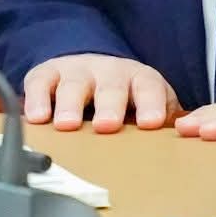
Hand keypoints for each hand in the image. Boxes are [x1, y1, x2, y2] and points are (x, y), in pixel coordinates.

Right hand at [21, 54, 181, 132]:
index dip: (151, 103)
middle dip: (110, 104)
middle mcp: (108, 72)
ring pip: (74, 84)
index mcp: (138, 80)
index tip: (151, 123)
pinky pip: (40, 82)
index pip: (149, 87)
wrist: (86, 69)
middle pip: (112, 85)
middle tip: (107, 125)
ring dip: (70, 104)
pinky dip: (37, 99)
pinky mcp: (47, 74)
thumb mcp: (144, 106)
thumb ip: (160, 122)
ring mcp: (76, 71)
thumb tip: (178, 147)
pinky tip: (37, 118)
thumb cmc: (121, 99)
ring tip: (67, 125)